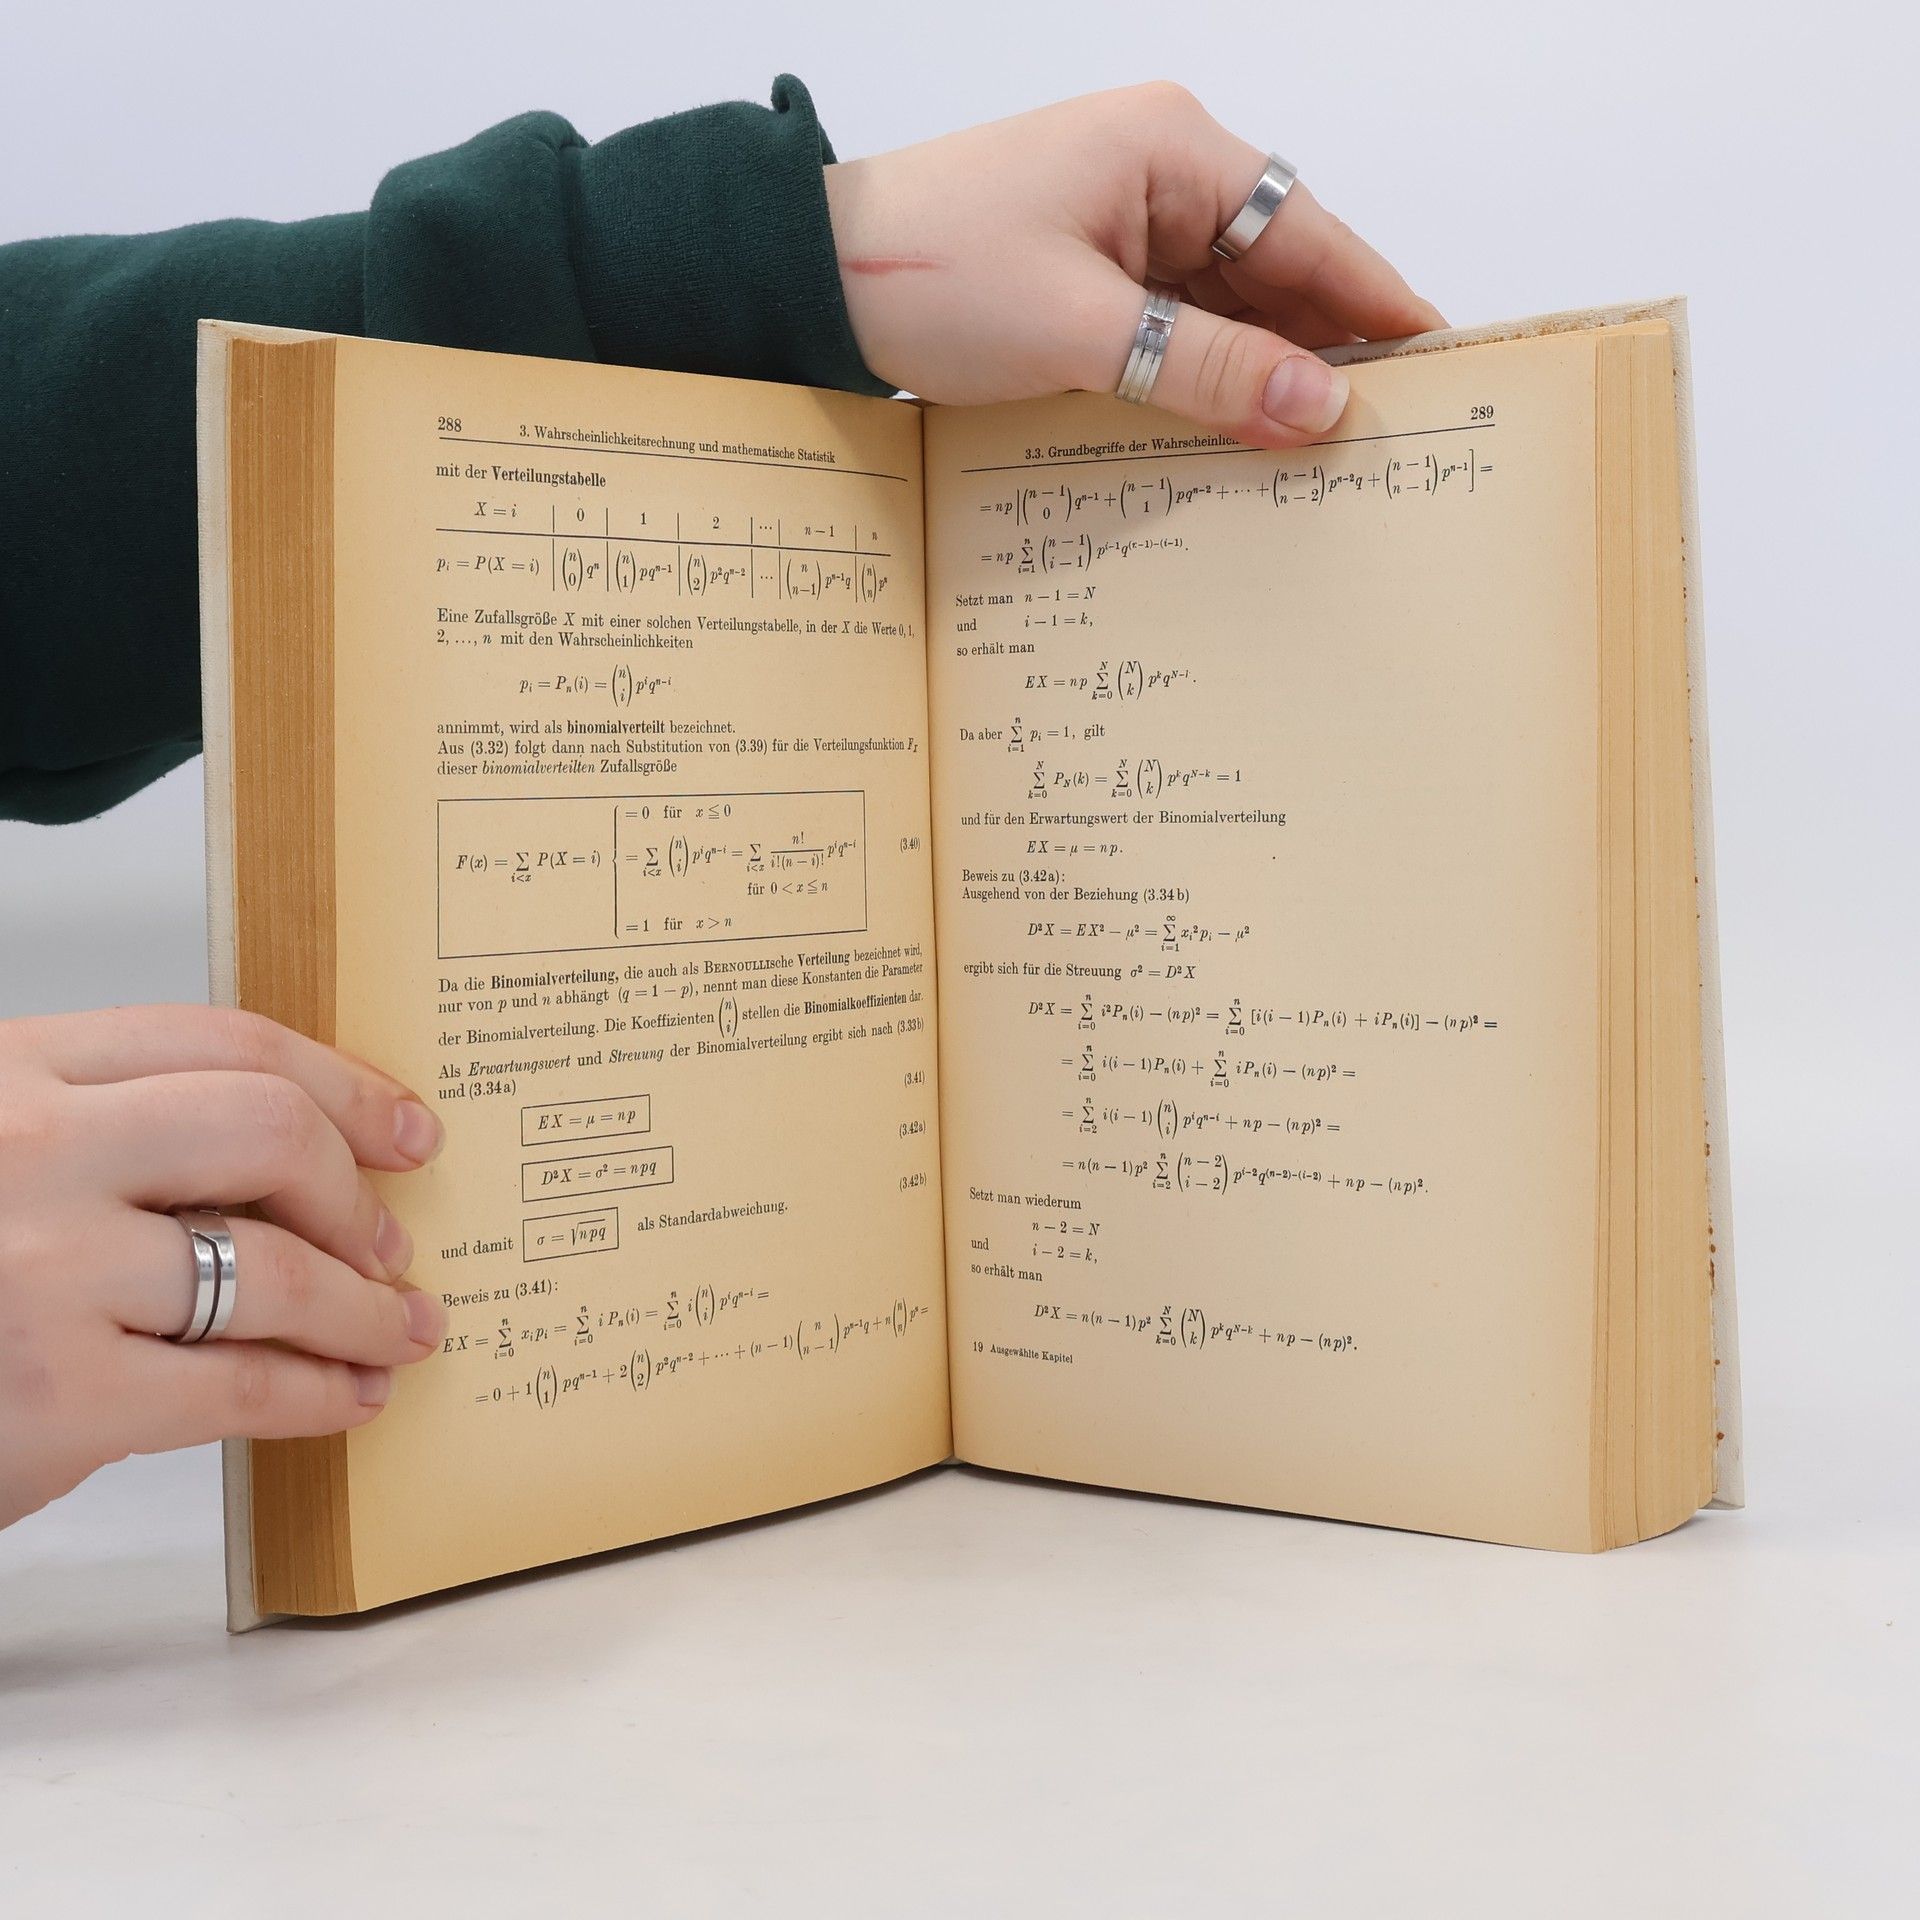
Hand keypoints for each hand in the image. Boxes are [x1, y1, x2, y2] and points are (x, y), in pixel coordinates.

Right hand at [0, 1005, 446, 1527]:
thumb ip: (104, 1144)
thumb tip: (284, 1179)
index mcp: (13, 1075)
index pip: (222, 1040)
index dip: (340, 1082)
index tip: (403, 1124)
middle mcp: (33, 1152)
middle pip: (269, 1130)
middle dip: (356, 1190)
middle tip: (392, 1239)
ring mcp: (47, 1271)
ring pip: (279, 1268)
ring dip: (365, 1309)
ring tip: (397, 1330)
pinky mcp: (60, 1396)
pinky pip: (244, 1384)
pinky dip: (319, 1394)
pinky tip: (346, 1399)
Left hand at [825, 80, 1445, 446]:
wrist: (810, 281)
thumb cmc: (932, 274)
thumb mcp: (1085, 331)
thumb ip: (1210, 370)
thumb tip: (1320, 409)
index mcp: (1174, 152)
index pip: (1313, 237)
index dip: (1380, 307)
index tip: (1442, 367)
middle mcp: (1161, 176)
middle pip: (1279, 274)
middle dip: (1324, 355)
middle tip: (1383, 441)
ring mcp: (1123, 226)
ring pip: (1228, 310)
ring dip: (1260, 378)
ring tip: (1317, 460)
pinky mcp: (1089, 274)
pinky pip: (1174, 330)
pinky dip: (1202, 381)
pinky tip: (1231, 440)